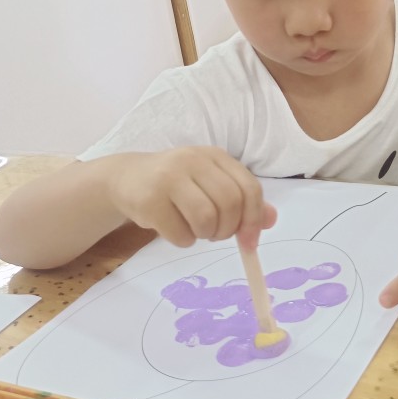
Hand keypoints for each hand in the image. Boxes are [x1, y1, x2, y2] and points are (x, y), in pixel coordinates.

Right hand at [104, 147, 275, 247]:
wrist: (126, 178)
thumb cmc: (176, 185)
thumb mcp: (211, 184)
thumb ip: (242, 200)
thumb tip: (271, 220)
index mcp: (215, 156)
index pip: (249, 188)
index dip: (254, 219)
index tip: (250, 242)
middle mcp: (194, 160)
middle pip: (230, 204)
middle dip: (228, 230)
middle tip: (215, 234)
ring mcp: (169, 177)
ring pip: (206, 219)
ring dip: (205, 235)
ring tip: (195, 230)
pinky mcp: (149, 199)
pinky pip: (180, 233)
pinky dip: (183, 241)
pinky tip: (174, 230)